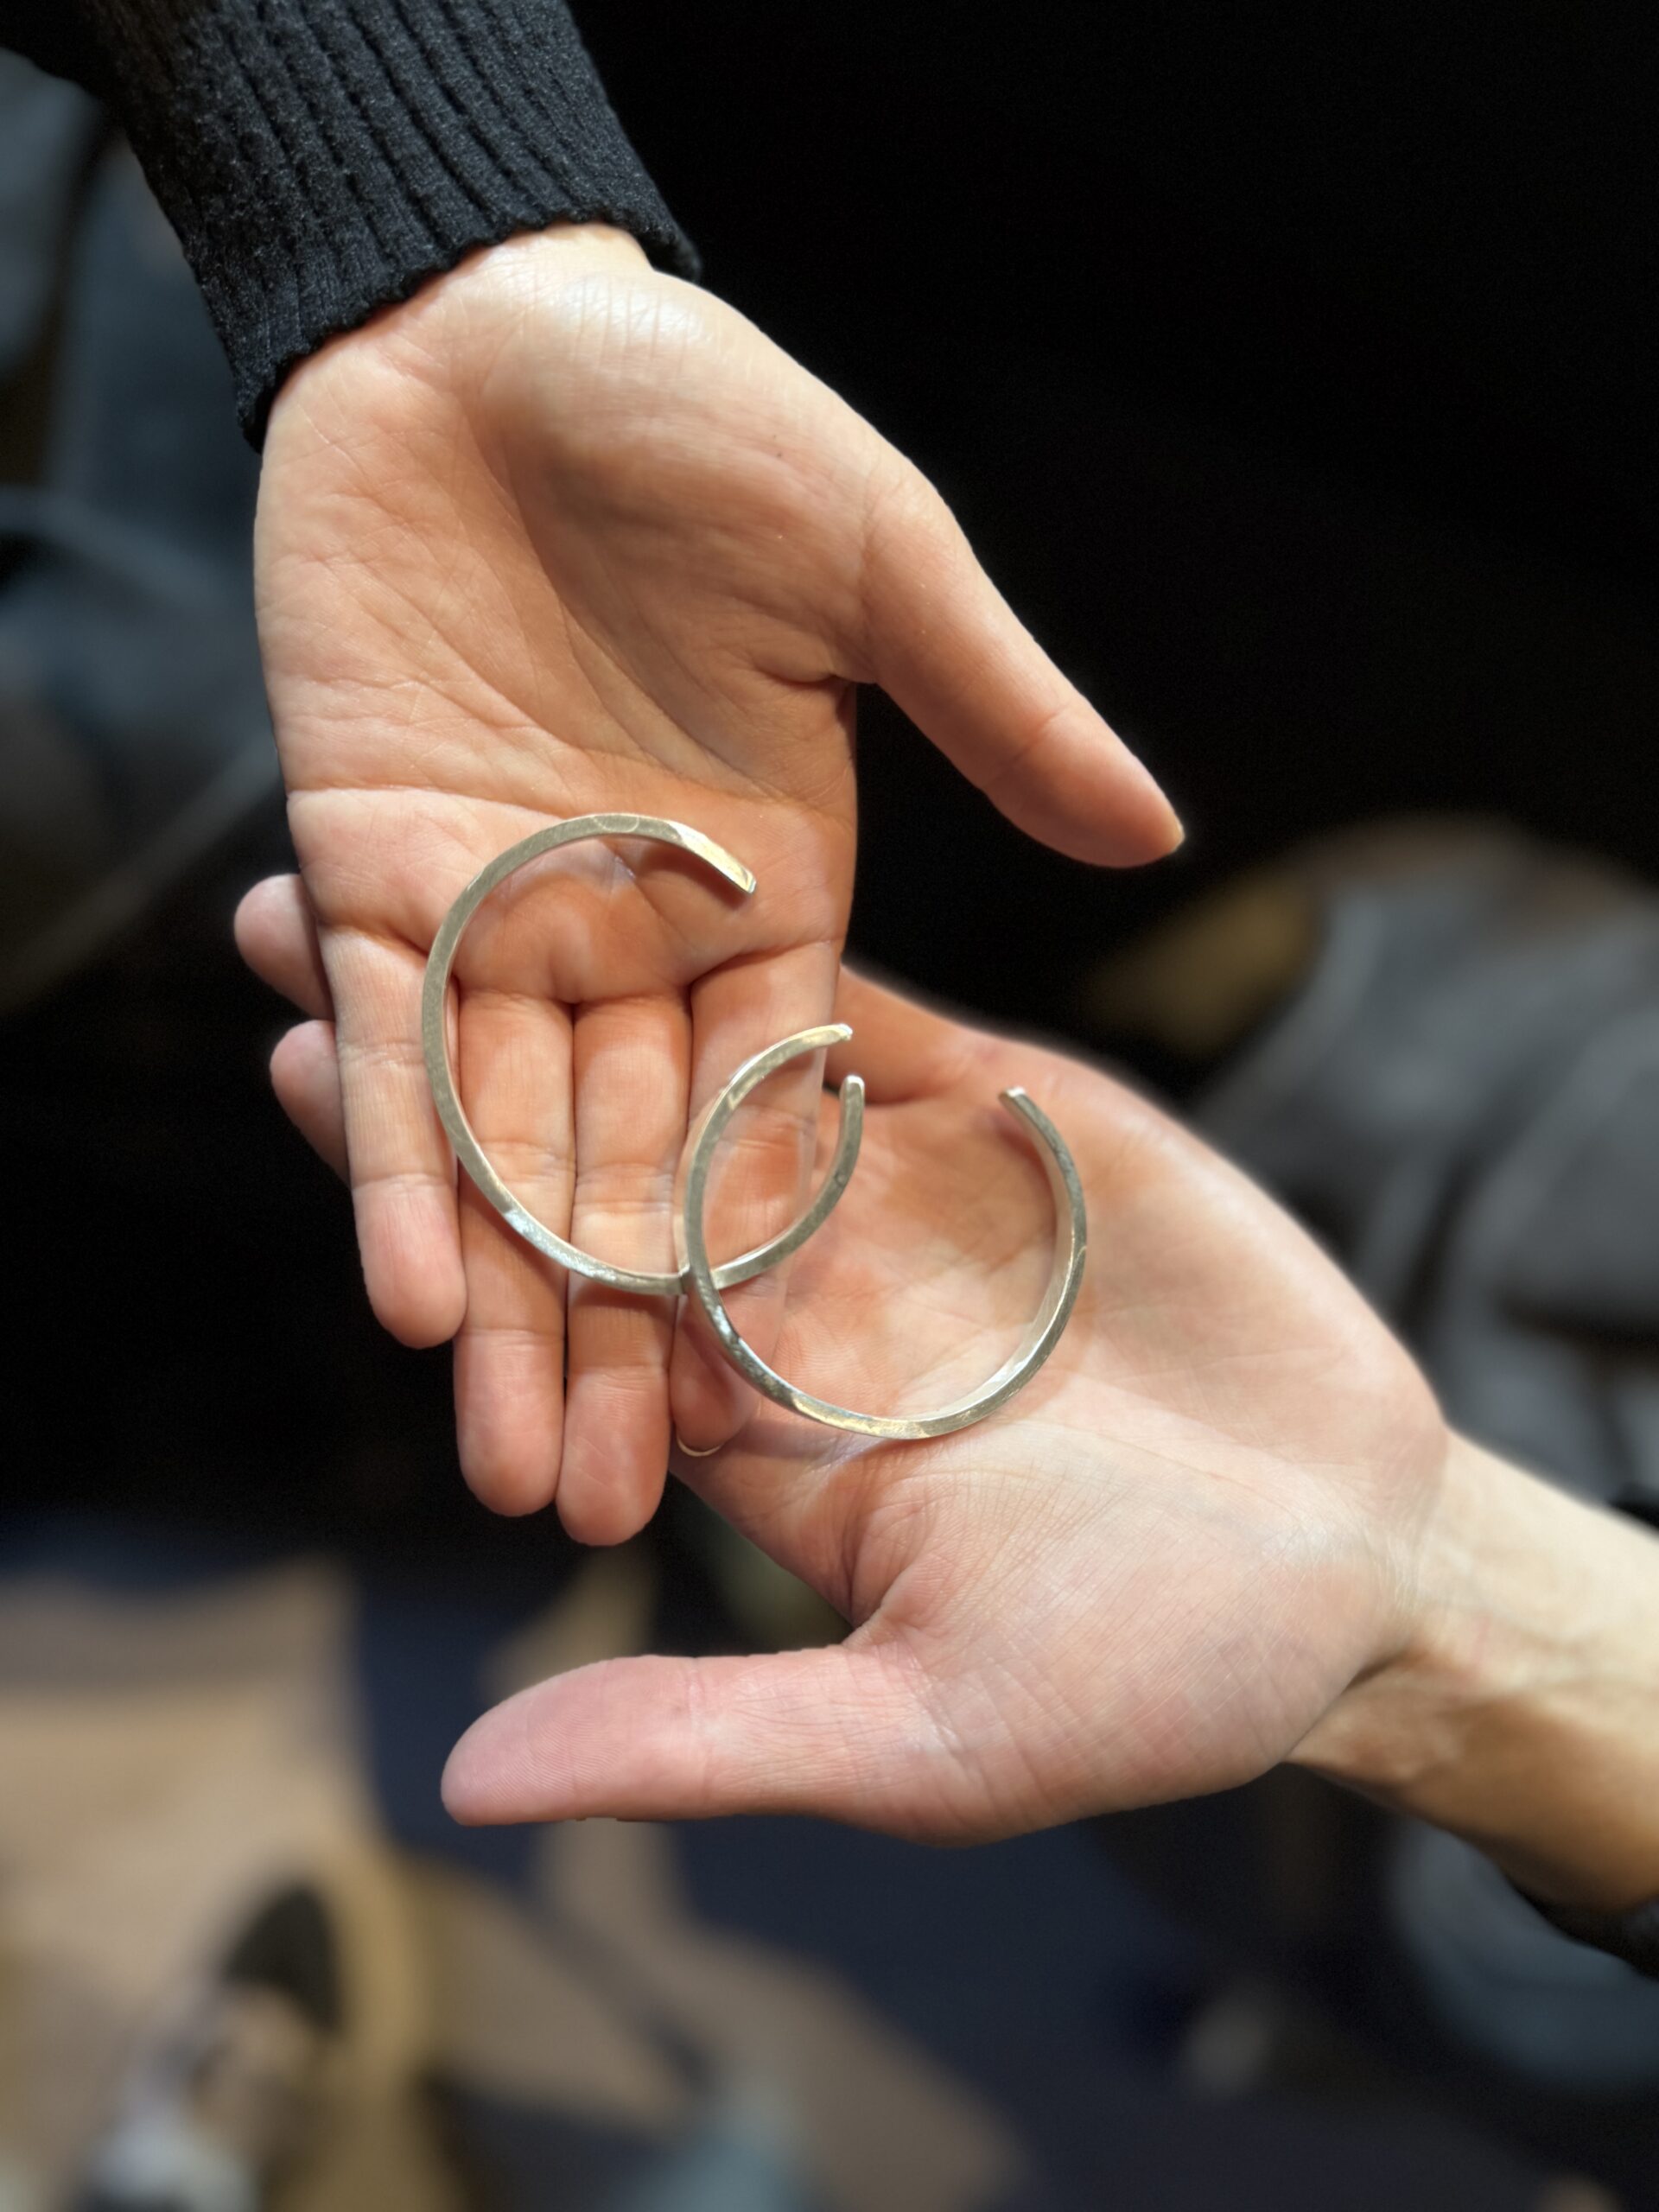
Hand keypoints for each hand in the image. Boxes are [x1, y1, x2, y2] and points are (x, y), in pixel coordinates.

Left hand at [238, 224, 1178, 1545]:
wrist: (490, 314)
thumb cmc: (707, 406)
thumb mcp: (883, 554)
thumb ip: (1000, 704)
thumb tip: (1159, 826)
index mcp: (782, 901)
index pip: (782, 1128)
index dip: (771, 1275)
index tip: (757, 1434)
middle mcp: (647, 941)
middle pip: (640, 1178)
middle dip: (615, 1340)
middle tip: (586, 1512)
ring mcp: (512, 915)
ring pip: (511, 1144)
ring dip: (508, 1298)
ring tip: (494, 1467)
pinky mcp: (383, 871)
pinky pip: (397, 1041)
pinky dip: (400, 1159)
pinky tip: (411, 1295)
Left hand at [241, 916, 1445, 1841]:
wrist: (1361, 1566)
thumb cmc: (1151, 1679)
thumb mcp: (925, 1732)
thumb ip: (706, 1735)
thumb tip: (466, 1785)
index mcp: (742, 1427)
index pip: (546, 1298)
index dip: (424, 1192)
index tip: (299, 1074)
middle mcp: (792, 1296)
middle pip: (588, 1150)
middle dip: (453, 1037)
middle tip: (289, 913)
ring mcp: (895, 1196)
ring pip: (705, 1058)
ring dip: (578, 951)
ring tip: (430, 833)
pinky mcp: (1007, 1122)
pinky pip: (871, 1013)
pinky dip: (771, 934)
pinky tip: (654, 836)